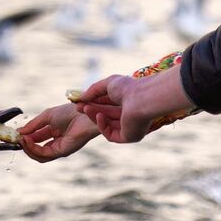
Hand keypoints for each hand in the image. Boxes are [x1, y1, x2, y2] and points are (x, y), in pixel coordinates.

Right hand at [19, 104, 99, 162]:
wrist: (84, 112)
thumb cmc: (70, 112)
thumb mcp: (46, 116)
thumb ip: (33, 125)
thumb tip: (19, 132)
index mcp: (54, 133)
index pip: (35, 139)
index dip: (24, 137)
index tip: (14, 134)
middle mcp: (56, 142)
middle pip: (36, 149)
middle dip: (24, 145)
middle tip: (15, 139)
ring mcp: (59, 148)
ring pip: (38, 155)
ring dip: (27, 148)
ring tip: (20, 139)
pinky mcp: (62, 152)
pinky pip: (44, 154)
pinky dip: (33, 149)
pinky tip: (27, 141)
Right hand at [74, 69, 193, 143]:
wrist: (143, 98)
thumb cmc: (128, 88)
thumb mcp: (107, 84)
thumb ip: (93, 90)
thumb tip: (80, 98)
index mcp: (128, 102)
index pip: (107, 105)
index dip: (93, 104)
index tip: (79, 102)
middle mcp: (130, 116)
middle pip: (105, 115)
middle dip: (91, 111)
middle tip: (77, 107)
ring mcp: (130, 127)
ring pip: (107, 125)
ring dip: (94, 117)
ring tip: (85, 109)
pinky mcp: (129, 137)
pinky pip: (111, 135)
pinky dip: (102, 126)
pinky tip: (99, 116)